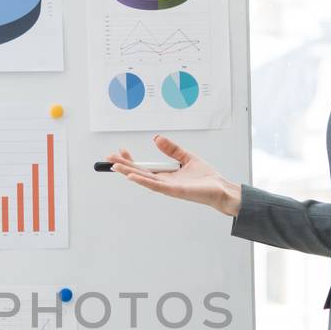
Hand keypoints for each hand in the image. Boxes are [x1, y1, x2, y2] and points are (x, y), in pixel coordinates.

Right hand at [106, 134, 241, 216]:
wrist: (221, 189)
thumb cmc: (206, 178)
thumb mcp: (187, 157)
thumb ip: (172, 149)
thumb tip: (156, 138)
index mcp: (165, 175)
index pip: (144, 167)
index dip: (131, 159)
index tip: (121, 150)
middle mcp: (164, 182)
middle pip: (139, 173)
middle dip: (124, 165)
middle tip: (109, 158)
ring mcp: (168, 188)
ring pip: (144, 179)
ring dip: (129, 173)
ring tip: (115, 167)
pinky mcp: (175, 191)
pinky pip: (156, 185)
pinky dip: (143, 181)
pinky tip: (132, 176)